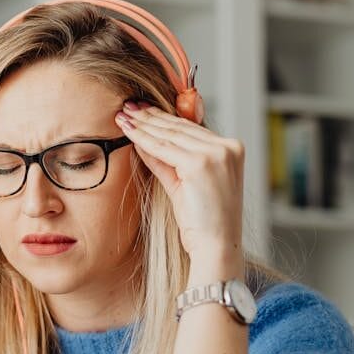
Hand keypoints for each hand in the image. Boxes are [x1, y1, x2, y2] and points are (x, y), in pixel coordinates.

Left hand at [117, 101, 244, 278]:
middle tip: (127, 106)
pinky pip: (164, 148)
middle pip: (180, 126)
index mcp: (231, 149)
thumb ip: (167, 162)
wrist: (216, 247)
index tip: (142, 110)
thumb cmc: (202, 223)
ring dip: (143, 124)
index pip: (190, 128)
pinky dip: (144, 139)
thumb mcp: (184, 185)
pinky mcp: (201, 163)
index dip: (163, 117)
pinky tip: (128, 131)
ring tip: (123, 116)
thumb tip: (144, 142)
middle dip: (150, 116)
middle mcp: (228, 147)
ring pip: (170, 134)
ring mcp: (216, 154)